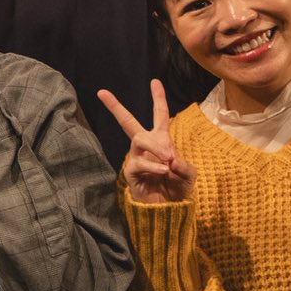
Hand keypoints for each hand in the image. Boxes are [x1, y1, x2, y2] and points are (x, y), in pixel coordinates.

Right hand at [98, 80, 194, 203]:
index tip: (154, 81)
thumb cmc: (178, 187)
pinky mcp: (131, 171)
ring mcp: (136, 157)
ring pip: (140, 140)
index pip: (159, 115)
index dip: (158, 98)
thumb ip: (183, 163)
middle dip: (115, 107)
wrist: (169, 208)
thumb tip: (168, 158)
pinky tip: (163, 171)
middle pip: (128, 122)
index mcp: (161, 140)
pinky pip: (140, 162)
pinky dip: (154, 166)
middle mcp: (145, 145)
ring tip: (168, 159)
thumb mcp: (189, 173)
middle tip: (102, 93)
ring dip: (156, 147)